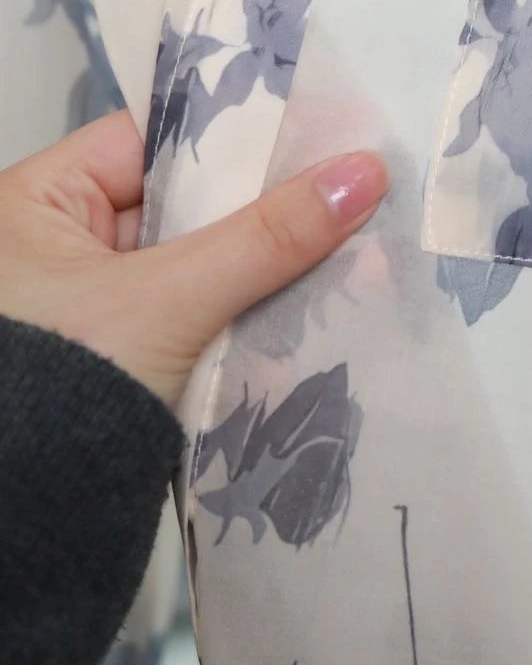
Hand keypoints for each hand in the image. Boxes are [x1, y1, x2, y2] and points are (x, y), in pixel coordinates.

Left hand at [0, 108, 387, 407]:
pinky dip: (246, 314)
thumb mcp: (169, 299)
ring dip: (266, 266)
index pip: (157, 141)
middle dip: (267, 207)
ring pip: (199, 263)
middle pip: (186, 203)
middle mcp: (58, 244)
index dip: (239, 135)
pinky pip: (197, 316)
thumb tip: (365, 171)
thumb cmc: (67, 385)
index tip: (324, 130)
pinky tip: (314, 309)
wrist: (23, 534)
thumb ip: (266, 236)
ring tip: (355, 246)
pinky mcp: (122, 360)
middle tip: (355, 190)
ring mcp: (91, 306)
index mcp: (41, 202)